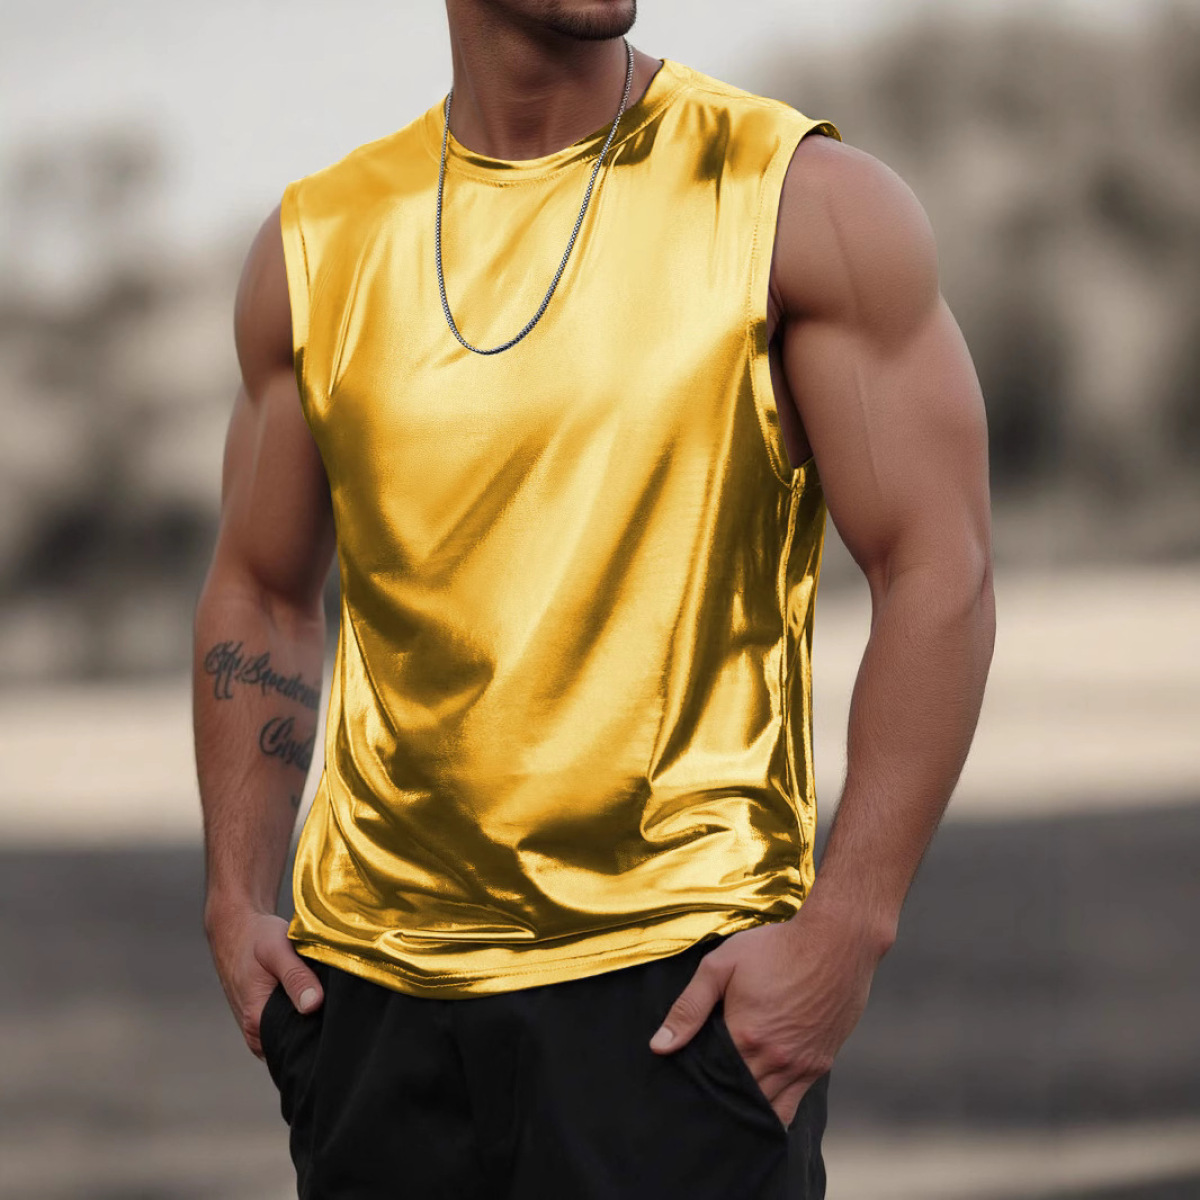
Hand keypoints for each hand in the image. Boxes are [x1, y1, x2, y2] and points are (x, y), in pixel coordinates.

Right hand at [205, 904, 323, 1059]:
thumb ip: (295, 977)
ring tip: (324, 995)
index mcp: (257, 1023)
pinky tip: (313, 994)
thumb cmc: (256, 937)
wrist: (236, 930)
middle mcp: (257, 1034)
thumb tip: (314, 1005)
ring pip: (295, 1033)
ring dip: (311, 1019)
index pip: (298, 1044)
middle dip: (319, 1026)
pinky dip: (303, 1012)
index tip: (340, 1014)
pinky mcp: (266, 1020)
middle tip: (337, 1001)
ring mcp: (261, 1029)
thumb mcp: (277, 949)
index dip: (322, 1032)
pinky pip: (291, 1024)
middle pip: (298, 1042)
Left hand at [648, 899, 889, 1127]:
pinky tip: (761, 1106)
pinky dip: (776, 1112)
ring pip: (768, 1110)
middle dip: (722, 1102)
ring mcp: (800, 1066)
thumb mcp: (721, 965)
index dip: (700, 1085)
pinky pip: (793, 1105)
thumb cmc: (776, 948)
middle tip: (704, 1102)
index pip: (714, 1081)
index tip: (687, 1087)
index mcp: (745, 1037)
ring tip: (729, 1106)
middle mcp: (774, 1060)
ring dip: (748, 1111)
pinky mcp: (820, 1065)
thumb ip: (689, 1007)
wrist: (835, 942)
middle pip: (740, 1100)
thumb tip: (659, 1046)